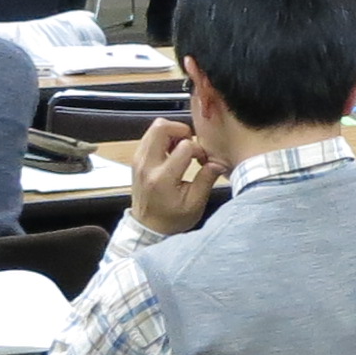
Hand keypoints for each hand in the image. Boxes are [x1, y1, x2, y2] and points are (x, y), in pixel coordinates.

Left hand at [126, 116, 219, 234]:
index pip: (184, 146)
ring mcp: (139, 161)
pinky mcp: (137, 159)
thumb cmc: (171, 219)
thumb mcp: (195, 204)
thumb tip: (218, 162)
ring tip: (181, 150)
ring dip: (172, 134)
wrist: (148, 227)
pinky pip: (150, 137)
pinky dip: (163, 139)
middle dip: (181, 130)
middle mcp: (147, 165)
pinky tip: (172, 154)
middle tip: (190, 144)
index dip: (199, 150)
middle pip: (161, 127)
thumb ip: (206, 179)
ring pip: (154, 128)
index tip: (202, 162)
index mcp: (163, 178)